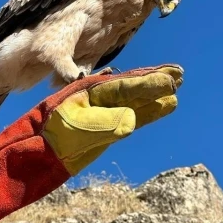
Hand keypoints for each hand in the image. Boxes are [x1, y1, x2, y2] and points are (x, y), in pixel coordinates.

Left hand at [42, 64, 183, 174]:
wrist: (42, 149)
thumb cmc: (54, 134)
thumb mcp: (73, 127)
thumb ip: (100, 123)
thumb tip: (131, 122)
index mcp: (93, 91)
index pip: (124, 86)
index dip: (147, 83)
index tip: (168, 80)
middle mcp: (103, 98)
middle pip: (135, 86)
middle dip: (156, 79)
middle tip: (180, 73)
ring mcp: (109, 111)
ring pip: (139, 99)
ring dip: (158, 92)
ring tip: (178, 83)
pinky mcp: (112, 126)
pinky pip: (137, 115)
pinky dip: (152, 111)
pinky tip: (167, 105)